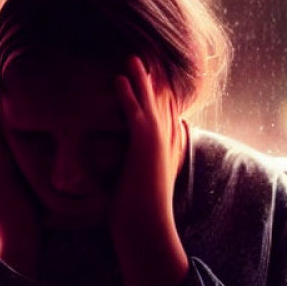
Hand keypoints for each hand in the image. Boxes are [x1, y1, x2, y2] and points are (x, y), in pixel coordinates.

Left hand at [110, 56, 188, 285]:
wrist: (146, 227)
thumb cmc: (138, 217)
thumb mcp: (137, 191)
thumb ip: (134, 178)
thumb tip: (124, 175)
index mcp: (165, 152)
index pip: (166, 119)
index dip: (161, 100)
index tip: (157, 83)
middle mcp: (166, 143)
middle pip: (162, 105)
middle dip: (154, 83)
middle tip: (148, 61)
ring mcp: (157, 142)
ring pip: (149, 103)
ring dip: (142, 79)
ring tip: (133, 58)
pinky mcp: (144, 144)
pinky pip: (134, 112)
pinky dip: (128, 93)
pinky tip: (119, 78)